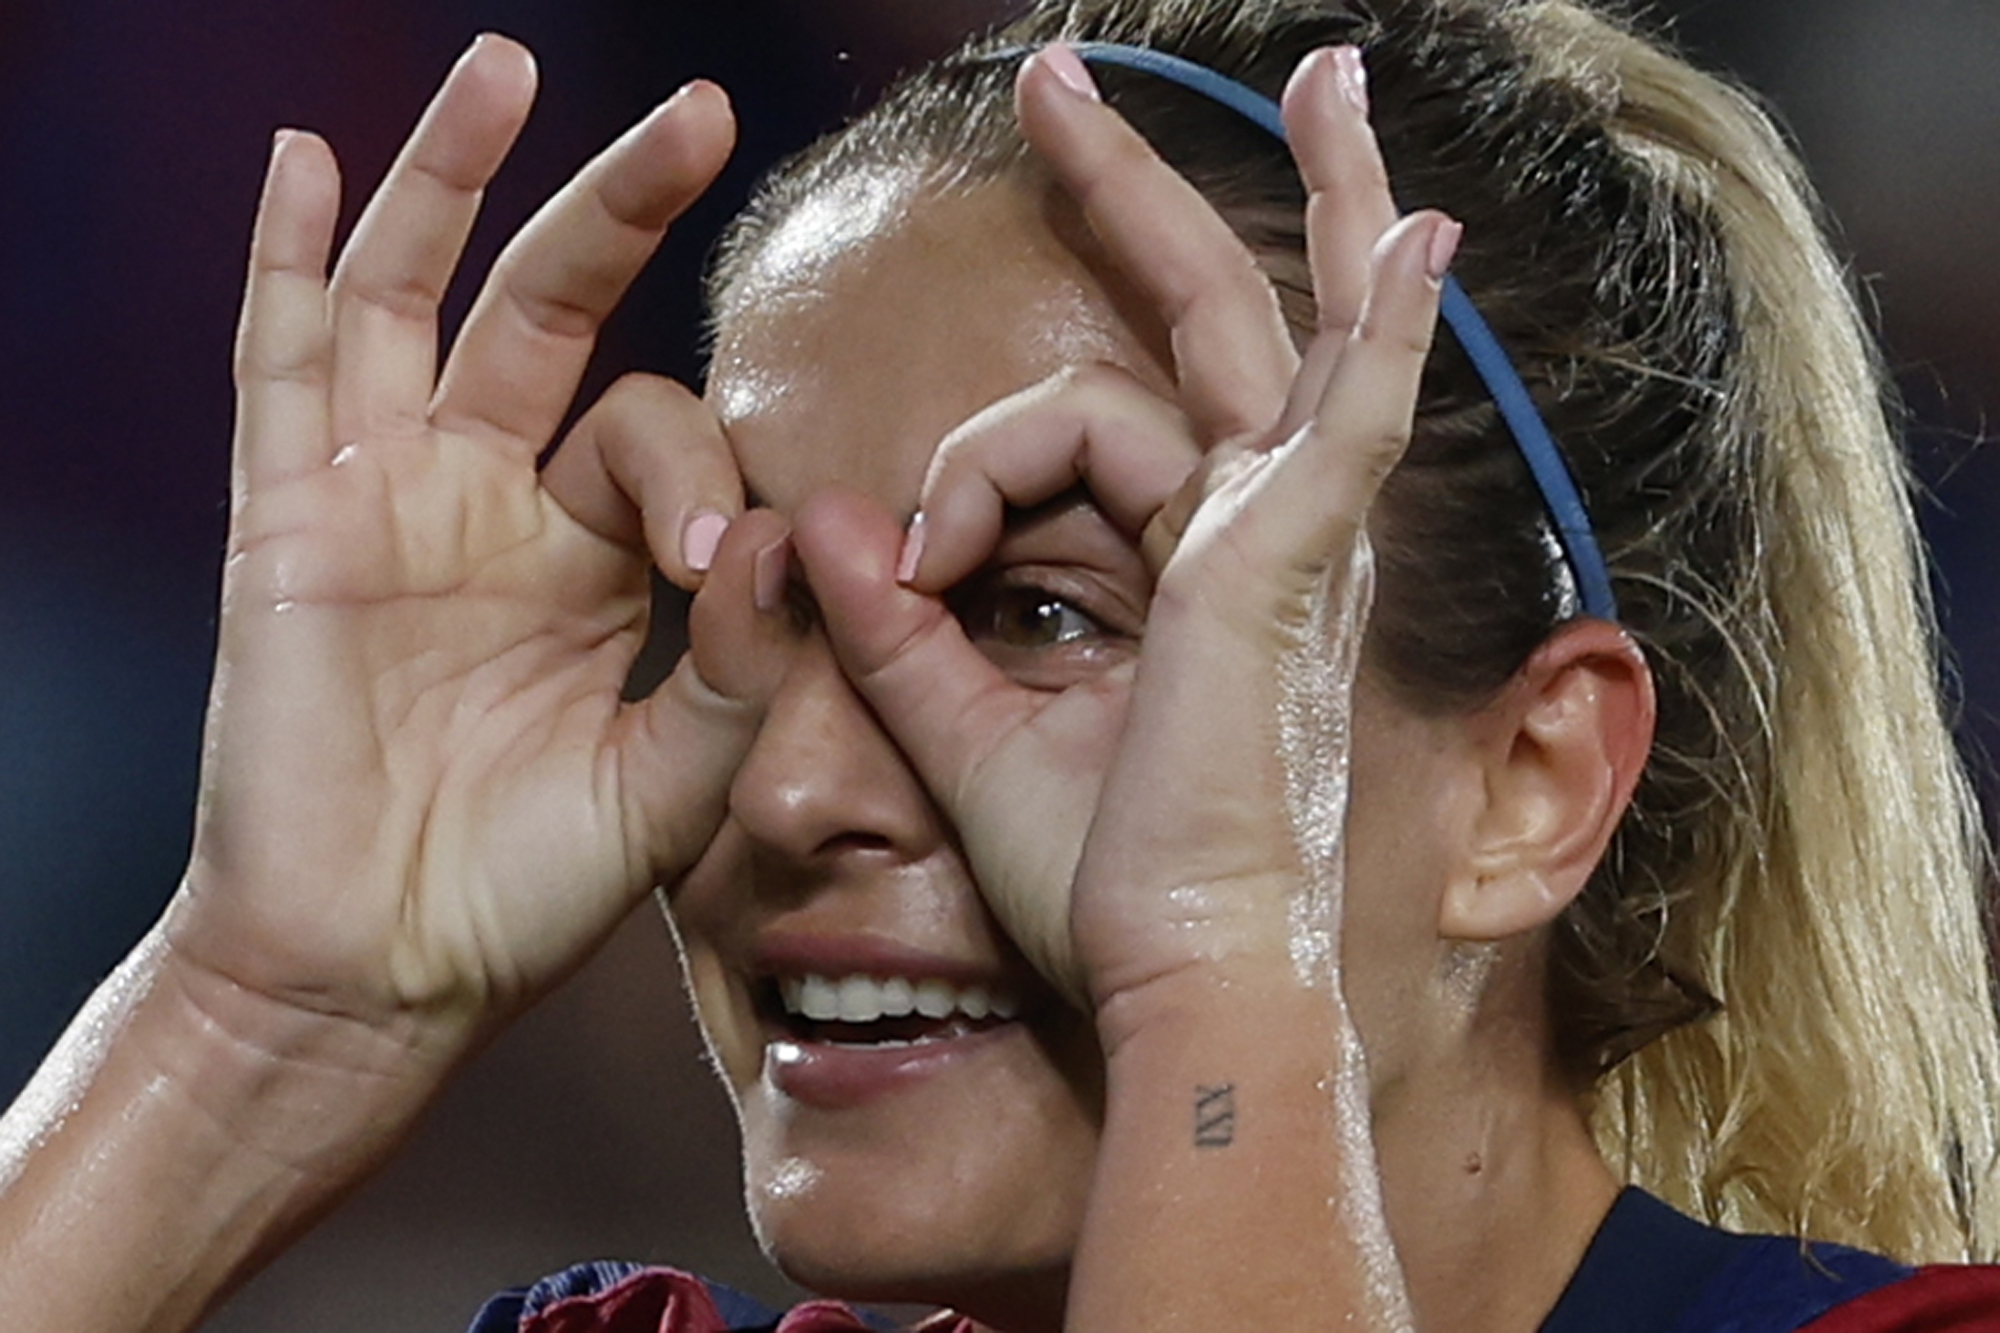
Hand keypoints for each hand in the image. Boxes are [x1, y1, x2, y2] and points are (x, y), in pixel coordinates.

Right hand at [170, 36, 758, 1057]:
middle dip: (616, 210)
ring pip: (411, 302)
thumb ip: (737, 666)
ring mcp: (381, 500)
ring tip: (497, 68)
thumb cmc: (524, 887)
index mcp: (584, 555)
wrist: (379, 974)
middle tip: (697, 111)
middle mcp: (486, 502)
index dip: (696, 479)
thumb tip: (783, 534)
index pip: (655, 437)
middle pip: (551, 313)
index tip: (710, 572)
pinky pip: (280, 371)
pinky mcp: (289, 526)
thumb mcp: (668, 778)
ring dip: (450, 183)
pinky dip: (290, 266)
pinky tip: (311, 162)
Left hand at [788, 45, 1453, 1014]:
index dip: (974, 464)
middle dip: (1135, 191)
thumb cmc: (1102, 885)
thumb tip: (816, 524)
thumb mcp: (967, 733)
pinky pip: (1351, 406)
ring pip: (1240, 330)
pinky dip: (1387, 316)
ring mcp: (1287, 536)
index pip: (1090, 435)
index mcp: (1187, 573)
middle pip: (1209, 318)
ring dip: (1215, 196)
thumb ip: (896, 626)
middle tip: (1058, 80)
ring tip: (1156, 79)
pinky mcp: (1289, 557)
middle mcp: (1255, 533)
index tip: (900, 546)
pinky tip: (1414, 221)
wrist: (1178, 981)